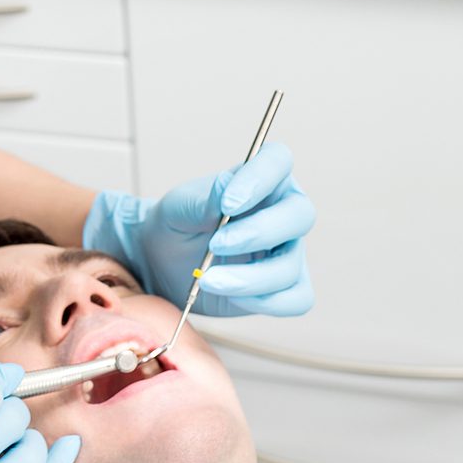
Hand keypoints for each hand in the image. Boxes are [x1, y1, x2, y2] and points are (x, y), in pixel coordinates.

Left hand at [83, 142, 314, 316]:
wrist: (162, 262)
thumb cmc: (177, 224)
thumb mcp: (180, 207)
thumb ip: (206, 198)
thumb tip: (228, 189)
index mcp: (262, 179)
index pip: (278, 160)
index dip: (260, 179)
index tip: (228, 204)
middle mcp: (283, 212)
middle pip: (300, 216)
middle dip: (258, 233)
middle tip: (216, 245)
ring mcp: (288, 251)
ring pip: (290, 265)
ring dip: (249, 278)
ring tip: (207, 279)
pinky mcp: (284, 287)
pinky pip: (296, 299)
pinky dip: (264, 302)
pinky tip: (230, 294)